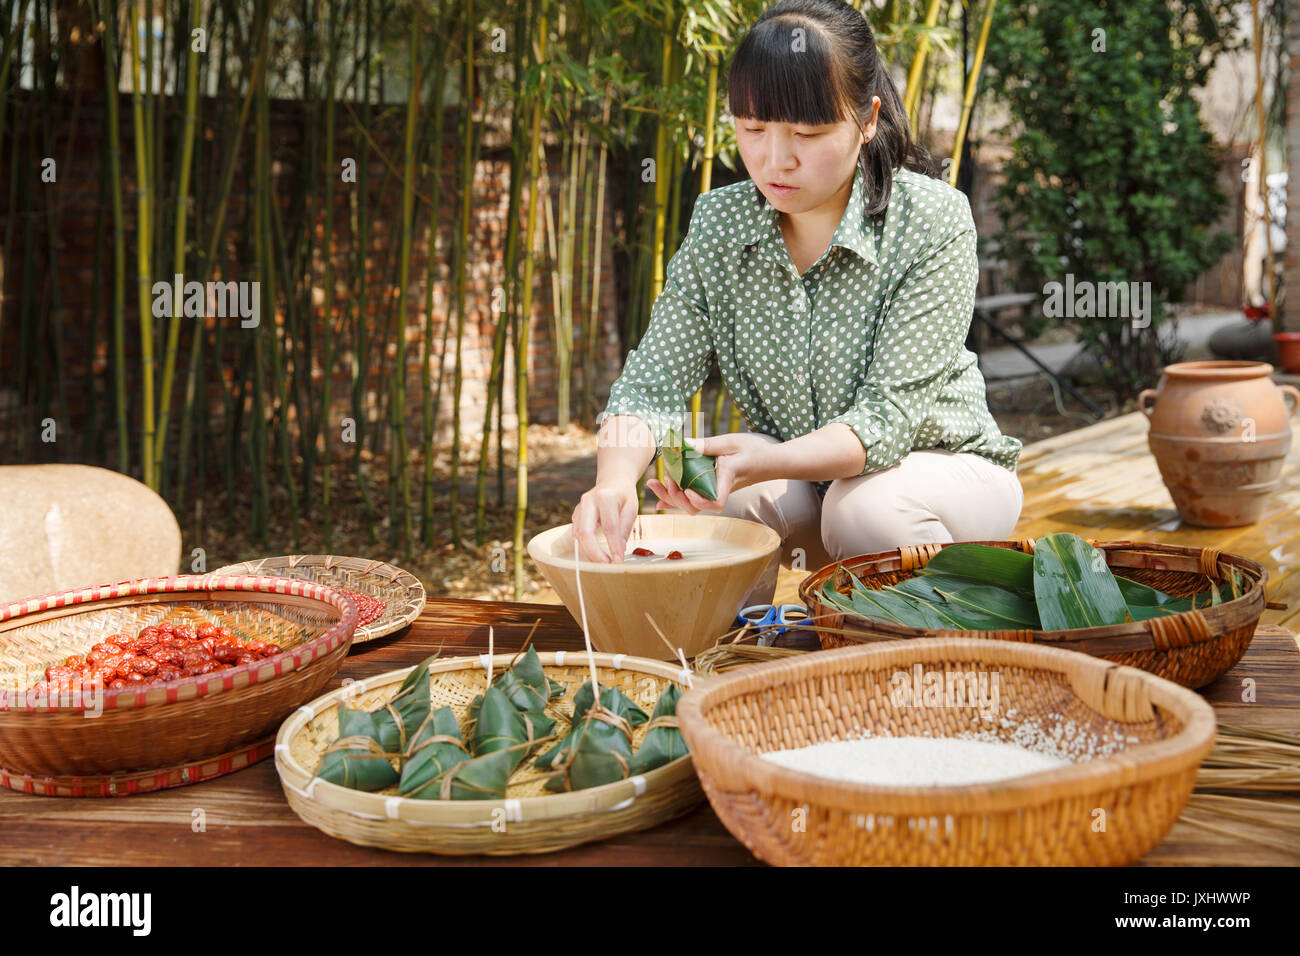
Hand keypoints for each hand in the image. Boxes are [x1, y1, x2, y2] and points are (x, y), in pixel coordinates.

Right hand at [571, 480, 639, 562]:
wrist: (612, 481)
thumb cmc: (624, 495)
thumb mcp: (632, 507)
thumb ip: (625, 527)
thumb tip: (618, 550)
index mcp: (605, 496)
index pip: (609, 526)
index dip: (613, 545)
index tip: (619, 560)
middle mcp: (588, 501)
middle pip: (585, 532)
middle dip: (594, 552)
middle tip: (605, 565)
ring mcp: (579, 508)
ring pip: (578, 536)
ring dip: (588, 552)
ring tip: (602, 562)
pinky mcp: (575, 515)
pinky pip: (576, 535)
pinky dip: (584, 547)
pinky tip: (594, 555)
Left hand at [647, 432, 776, 512]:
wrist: (770, 461)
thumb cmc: (755, 450)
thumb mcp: (731, 442)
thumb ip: (706, 445)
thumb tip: (682, 444)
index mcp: (727, 479)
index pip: (715, 502)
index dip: (699, 501)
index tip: (687, 489)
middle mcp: (720, 490)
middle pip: (695, 507)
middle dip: (674, 496)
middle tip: (665, 478)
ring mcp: (715, 492)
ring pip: (691, 505)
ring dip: (671, 496)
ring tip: (656, 483)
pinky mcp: (712, 489)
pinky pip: (692, 499)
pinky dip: (675, 498)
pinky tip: (660, 498)